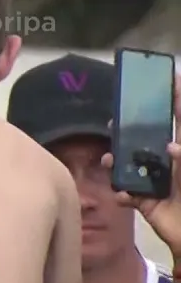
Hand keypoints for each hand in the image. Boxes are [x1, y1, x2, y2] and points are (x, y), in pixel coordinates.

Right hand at [103, 75, 180, 253]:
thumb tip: (169, 146)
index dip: (177, 100)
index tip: (169, 79)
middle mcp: (172, 164)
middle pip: (150, 140)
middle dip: (133, 131)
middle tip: (117, 122)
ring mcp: (158, 182)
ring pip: (133, 165)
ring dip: (118, 163)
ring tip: (108, 160)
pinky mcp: (147, 203)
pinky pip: (128, 194)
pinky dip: (122, 194)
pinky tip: (123, 196)